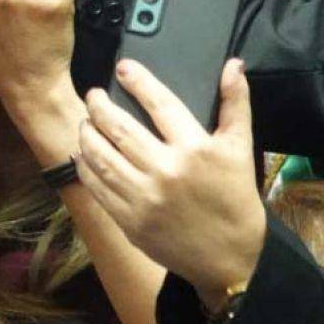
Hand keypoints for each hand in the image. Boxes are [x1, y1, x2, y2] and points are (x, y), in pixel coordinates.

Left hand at [74, 58, 265, 311]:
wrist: (230, 259)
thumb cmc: (235, 199)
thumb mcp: (241, 149)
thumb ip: (236, 104)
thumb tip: (233, 64)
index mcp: (194, 150)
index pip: (159, 104)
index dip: (139, 81)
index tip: (123, 67)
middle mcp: (166, 171)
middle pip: (120, 128)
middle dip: (99, 106)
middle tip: (93, 94)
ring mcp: (143, 198)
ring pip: (102, 156)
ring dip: (87, 133)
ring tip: (85, 120)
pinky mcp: (129, 221)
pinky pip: (98, 187)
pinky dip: (85, 166)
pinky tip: (82, 152)